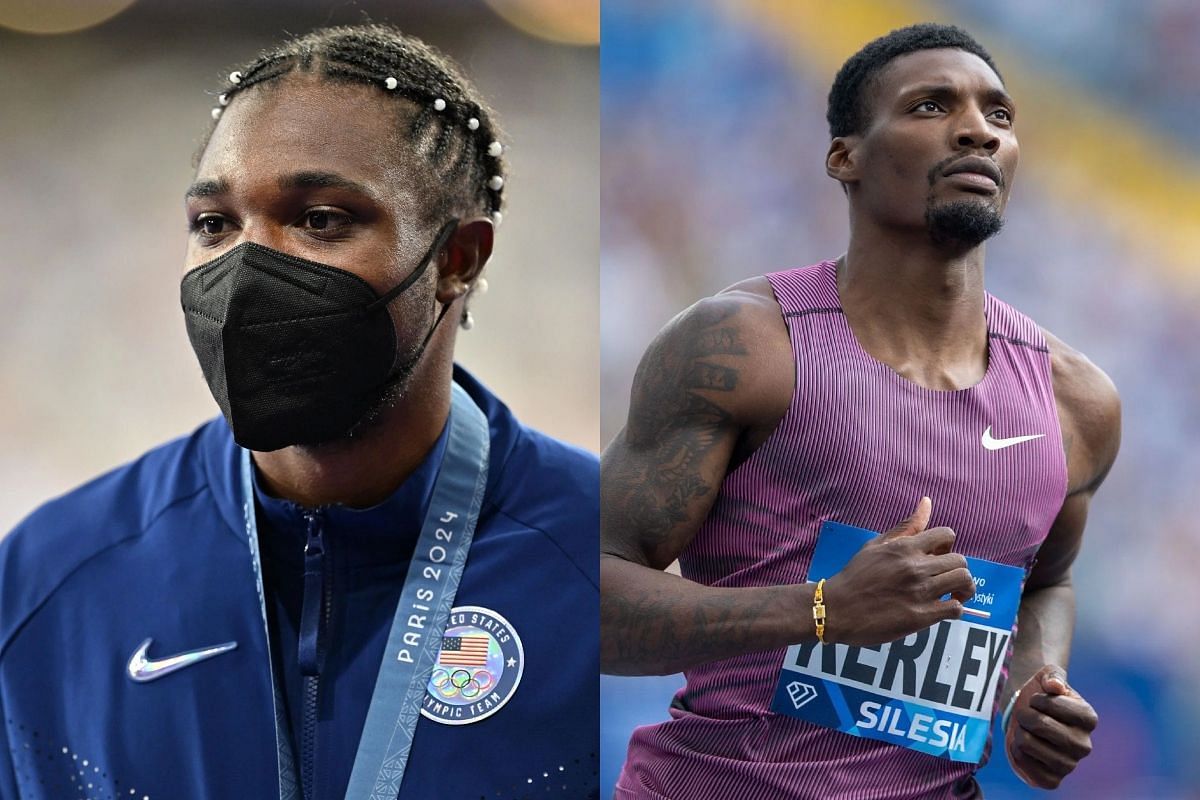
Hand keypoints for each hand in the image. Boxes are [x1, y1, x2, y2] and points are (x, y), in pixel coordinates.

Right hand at [821, 497, 974, 645]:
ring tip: (953, 594)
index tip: (938, 556)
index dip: (948, 545)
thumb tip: (927, 502)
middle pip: (960, 561)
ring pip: (963, 582)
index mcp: (904, 547)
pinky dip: (955, 608)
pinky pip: (955, 608)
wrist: (836, 609)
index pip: (947, 535)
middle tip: (946, 578)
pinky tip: (943, 609)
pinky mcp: (920, 616)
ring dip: (963, 589)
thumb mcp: (876, 545)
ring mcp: (919, 592)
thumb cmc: (855, 576)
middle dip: (957, 569)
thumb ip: (905, 527)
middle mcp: (915, 567)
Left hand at [1005, 665, 1097, 788]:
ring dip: (1019, 732)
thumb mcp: (1048, 676)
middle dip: (1025, 714)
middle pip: (1040, 725)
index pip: (1054, 704)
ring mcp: (1070, 765)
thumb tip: (1054, 686)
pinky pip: (1024, 765)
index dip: (1038, 699)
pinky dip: (1016, 751)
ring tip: (1026, 730)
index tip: (1037, 700)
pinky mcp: (1053, 780)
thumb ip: (1053, 676)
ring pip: (1027, 744)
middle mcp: (1084, 745)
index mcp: (1088, 718)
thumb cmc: (1042, 694)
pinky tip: (1023, 746)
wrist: (1030, 716)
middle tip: (1027, 714)